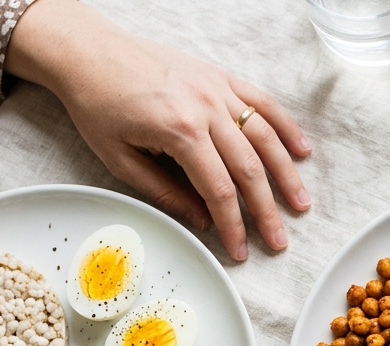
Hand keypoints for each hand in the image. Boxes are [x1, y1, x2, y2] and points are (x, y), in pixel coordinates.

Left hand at [4, 0, 309, 258]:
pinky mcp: (220, 76)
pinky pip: (262, 102)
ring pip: (265, 136)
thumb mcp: (120, 159)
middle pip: (249, 168)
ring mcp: (217, 89)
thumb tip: (202, 220)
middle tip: (279, 240)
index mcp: (179, 130)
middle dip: (267, 210)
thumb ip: (164, 192)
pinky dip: (285, 126)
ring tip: (301, 202)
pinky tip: (301, 150)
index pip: (219, 189)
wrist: (88, 52)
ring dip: (286, 173)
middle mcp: (206, 107)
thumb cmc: (98, 104)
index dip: (233, 225)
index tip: (241, 250)